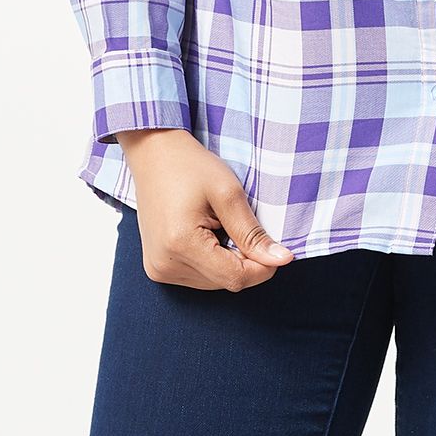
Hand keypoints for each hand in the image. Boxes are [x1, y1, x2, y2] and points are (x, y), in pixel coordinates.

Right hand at [113, 127, 295, 290]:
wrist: (154, 154)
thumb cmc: (190, 166)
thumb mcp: (228, 193)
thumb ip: (253, 232)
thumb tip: (281, 260)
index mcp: (180, 244)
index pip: (235, 278)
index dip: (263, 267)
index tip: (277, 248)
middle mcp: (164, 265)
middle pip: (225, 282)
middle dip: (244, 260)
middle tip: (240, 224)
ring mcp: (157, 269)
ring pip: (214, 282)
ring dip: (227, 260)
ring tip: (218, 225)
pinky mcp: (157, 268)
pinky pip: (199, 276)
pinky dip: (212, 260)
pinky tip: (207, 234)